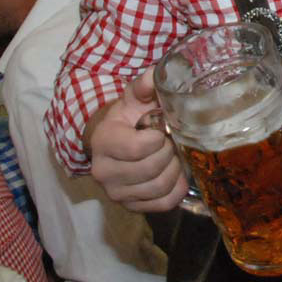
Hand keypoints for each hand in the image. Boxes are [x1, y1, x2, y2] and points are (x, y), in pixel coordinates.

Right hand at [88, 68, 187, 211]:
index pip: (136, 147)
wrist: (117, 140)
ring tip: (174, 155)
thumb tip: (154, 74)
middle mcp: (104, 171)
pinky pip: (164, 203)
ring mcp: (116, 193)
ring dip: (175, 169)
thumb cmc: (130, 117)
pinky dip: (177, 188)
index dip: (158, 137)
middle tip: (172, 141)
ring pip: (159, 186)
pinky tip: (176, 173)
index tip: (162, 128)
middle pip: (151, 168)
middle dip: (169, 151)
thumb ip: (145, 85)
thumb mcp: (135, 97)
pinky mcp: (131, 207)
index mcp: (103, 141)